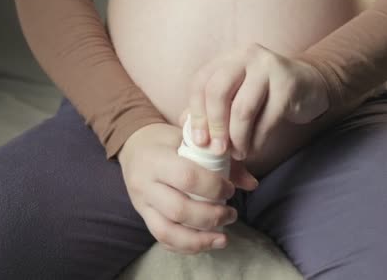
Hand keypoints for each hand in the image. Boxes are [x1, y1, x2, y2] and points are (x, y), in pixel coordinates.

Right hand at [118, 123, 238, 253]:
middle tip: (231, 214)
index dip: (213, 187)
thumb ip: (222, 159)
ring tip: (223, 238)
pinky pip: (163, 239)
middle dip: (211, 217)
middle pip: (179, 210)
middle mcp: (144, 184)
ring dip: (199, 240)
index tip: (230, 189)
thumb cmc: (168, 140)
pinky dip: (187, 246)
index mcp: (157, 159)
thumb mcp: (192, 140)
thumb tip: (252, 183)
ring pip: (167, 232)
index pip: (186, 177)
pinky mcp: (143, 217)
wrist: (134, 146)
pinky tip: (206, 243)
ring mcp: (141, 204)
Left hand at [184, 42, 329, 159]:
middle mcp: (246, 56)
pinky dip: (257, 141)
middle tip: (217, 150)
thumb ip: (212, 109)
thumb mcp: (237, 95)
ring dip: (237, 138)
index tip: (199, 141)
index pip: (201, 83)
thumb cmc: (266, 95)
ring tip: (239, 153)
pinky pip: (267, 120)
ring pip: (242, 109)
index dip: (196, 114)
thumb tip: (188, 130)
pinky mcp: (289, 84)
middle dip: (215, 126)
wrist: (310, 86)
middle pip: (217, 91)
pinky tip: (254, 149)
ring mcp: (269, 67)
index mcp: (228, 58)